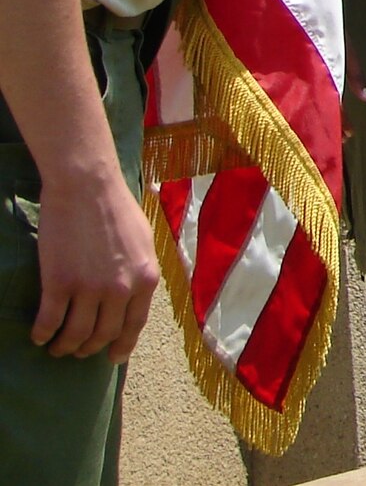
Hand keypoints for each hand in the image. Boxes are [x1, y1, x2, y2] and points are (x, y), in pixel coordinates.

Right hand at [33, 169, 158, 360]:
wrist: (88, 187)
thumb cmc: (116, 208)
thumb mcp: (143, 242)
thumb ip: (140, 271)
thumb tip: (134, 294)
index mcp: (145, 278)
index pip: (134, 325)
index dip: (122, 346)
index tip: (113, 358)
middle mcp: (121, 288)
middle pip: (103, 335)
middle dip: (89, 349)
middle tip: (78, 352)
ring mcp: (89, 288)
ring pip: (75, 334)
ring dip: (64, 346)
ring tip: (56, 347)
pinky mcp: (59, 282)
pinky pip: (49, 321)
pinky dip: (43, 333)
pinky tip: (39, 336)